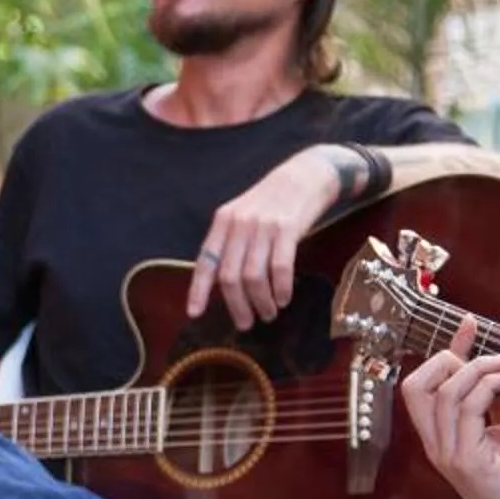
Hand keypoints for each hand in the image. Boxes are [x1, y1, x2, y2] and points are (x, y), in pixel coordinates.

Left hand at [187, 148, 341, 328]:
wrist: (305, 175)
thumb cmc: (272, 201)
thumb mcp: (242, 214)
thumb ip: (230, 242)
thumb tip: (221, 282)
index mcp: (223, 221)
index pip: (205, 261)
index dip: (198, 290)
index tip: (194, 313)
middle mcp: (239, 223)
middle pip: (229, 276)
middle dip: (237, 306)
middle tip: (245, 323)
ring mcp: (263, 226)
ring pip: (253, 277)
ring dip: (261, 302)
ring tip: (268, 314)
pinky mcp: (287, 229)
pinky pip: (280, 268)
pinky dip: (281, 289)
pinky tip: (284, 299)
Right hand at [397, 315, 499, 498]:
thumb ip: (498, 403)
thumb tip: (499, 370)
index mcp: (441, 438)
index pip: (424, 386)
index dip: (446, 349)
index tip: (471, 324)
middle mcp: (436, 446)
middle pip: (415, 386)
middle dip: (451, 358)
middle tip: (493, 358)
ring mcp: (447, 455)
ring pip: (444, 392)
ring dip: (480, 369)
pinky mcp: (466, 462)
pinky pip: (467, 409)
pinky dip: (489, 385)